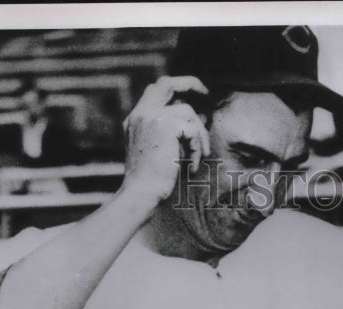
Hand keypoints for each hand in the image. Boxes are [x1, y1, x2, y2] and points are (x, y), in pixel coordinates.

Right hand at [120, 76, 210, 205]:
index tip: (192, 92)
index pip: (154, 91)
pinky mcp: (166, 126)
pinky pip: (192, 130)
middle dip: (189, 84)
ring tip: (198, 156)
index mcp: (136, 119)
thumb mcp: (154, 151)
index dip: (175, 87)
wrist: (141, 192)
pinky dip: (197, 148)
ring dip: (199, 134)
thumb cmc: (150, 181)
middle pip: (166, 83)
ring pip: (187, 111)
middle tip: (206, 93)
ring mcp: (152, 117)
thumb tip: (191, 124)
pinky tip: (192, 166)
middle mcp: (141, 114)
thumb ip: (166, 133)